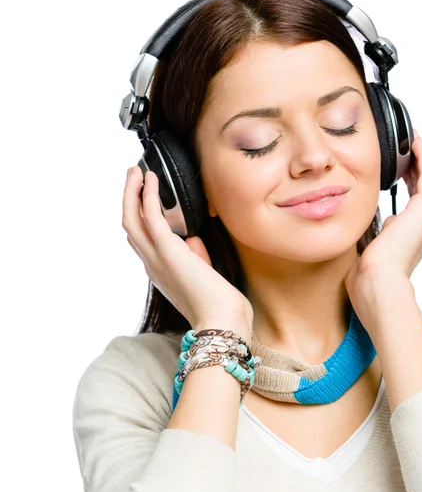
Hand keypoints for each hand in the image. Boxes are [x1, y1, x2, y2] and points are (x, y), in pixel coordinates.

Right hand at [122, 166, 253, 340]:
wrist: (222, 320)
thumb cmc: (219, 303)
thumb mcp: (205, 276)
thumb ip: (197, 257)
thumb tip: (192, 238)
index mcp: (160, 272)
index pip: (141, 242)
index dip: (138, 218)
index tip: (142, 198)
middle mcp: (152, 265)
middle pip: (129, 226)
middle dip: (129, 199)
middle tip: (133, 177)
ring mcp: (156, 258)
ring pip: (131, 219)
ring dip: (131, 192)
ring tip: (136, 172)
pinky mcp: (168, 250)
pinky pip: (150, 217)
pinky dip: (148, 196)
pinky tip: (151, 181)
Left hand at [344, 129, 421, 326]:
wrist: (377, 284)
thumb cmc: (369, 277)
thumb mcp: (368, 251)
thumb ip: (372, 237)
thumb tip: (372, 225)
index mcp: (411, 236)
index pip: (412, 202)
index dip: (409, 183)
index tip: (399, 170)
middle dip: (416, 168)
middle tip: (409, 149)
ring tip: (413, 140)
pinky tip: (415, 142)